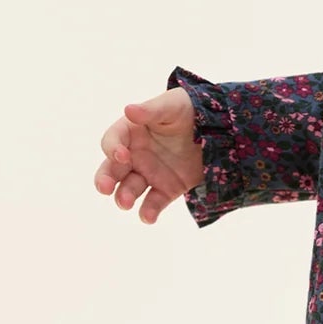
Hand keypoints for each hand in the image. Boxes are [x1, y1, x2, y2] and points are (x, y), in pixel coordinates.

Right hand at [96, 88, 205, 224]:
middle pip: (112, 170)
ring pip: (129, 189)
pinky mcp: (167, 188)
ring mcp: (150, 173)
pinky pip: (154, 203)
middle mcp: (135, 155)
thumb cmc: (188, 109)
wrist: (218, 126)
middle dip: (105, 179)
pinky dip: (149, 212)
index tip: (122, 155)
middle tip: (104, 188)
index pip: (112, 142)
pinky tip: (148, 217)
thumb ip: (151, 110)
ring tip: (125, 203)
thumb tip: (129, 110)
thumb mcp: (171, 105)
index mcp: (131, 132)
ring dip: (124, 196)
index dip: (112, 149)